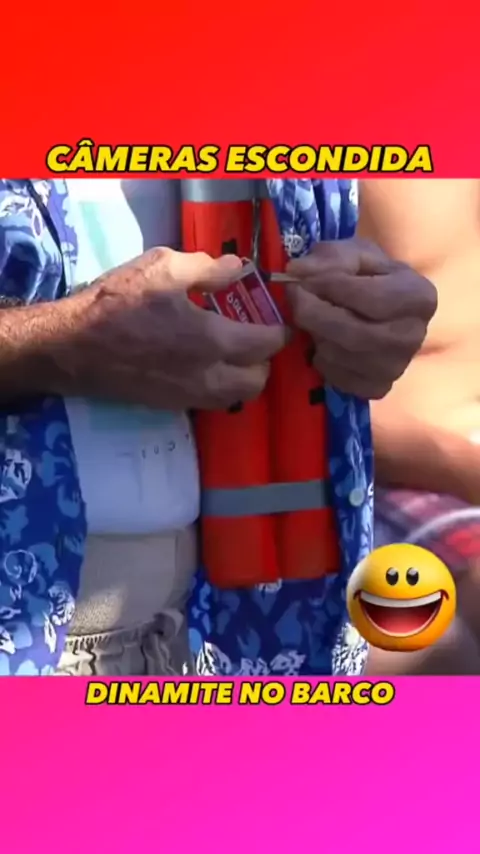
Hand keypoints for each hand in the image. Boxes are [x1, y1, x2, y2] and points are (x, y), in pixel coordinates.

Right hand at [53, 248, 287, 409]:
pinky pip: (211, 402)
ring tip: (232, 353)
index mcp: (211, 340)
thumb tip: (240, 268)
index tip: (277, 317)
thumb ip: (209, 269)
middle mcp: (207, 377)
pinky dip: (220, 387)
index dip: (279, 329)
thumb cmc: (117, 303)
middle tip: (254, 336)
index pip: (266, 344)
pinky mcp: (171, 406)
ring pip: (236, 397)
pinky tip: (204, 363)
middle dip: (264, 359)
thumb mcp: (163, 267)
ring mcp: (189, 397)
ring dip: (243, 377)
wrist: (72, 348)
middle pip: (258, 380)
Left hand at [285, 238, 436, 398]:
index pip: (370, 298)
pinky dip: (322, 360)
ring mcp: (397, 367)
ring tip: (313, 318)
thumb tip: (296, 272)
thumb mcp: (355, 254)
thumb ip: (328, 258)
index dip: (329, 287)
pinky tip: (326, 343)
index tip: (302, 278)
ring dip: (317, 335)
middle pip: (354, 332)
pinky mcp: (377, 388)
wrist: (381, 309)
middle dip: (315, 313)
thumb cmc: (369, 277)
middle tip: (295, 297)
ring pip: (341, 355)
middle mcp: (413, 337)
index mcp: (419, 298)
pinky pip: (337, 377)